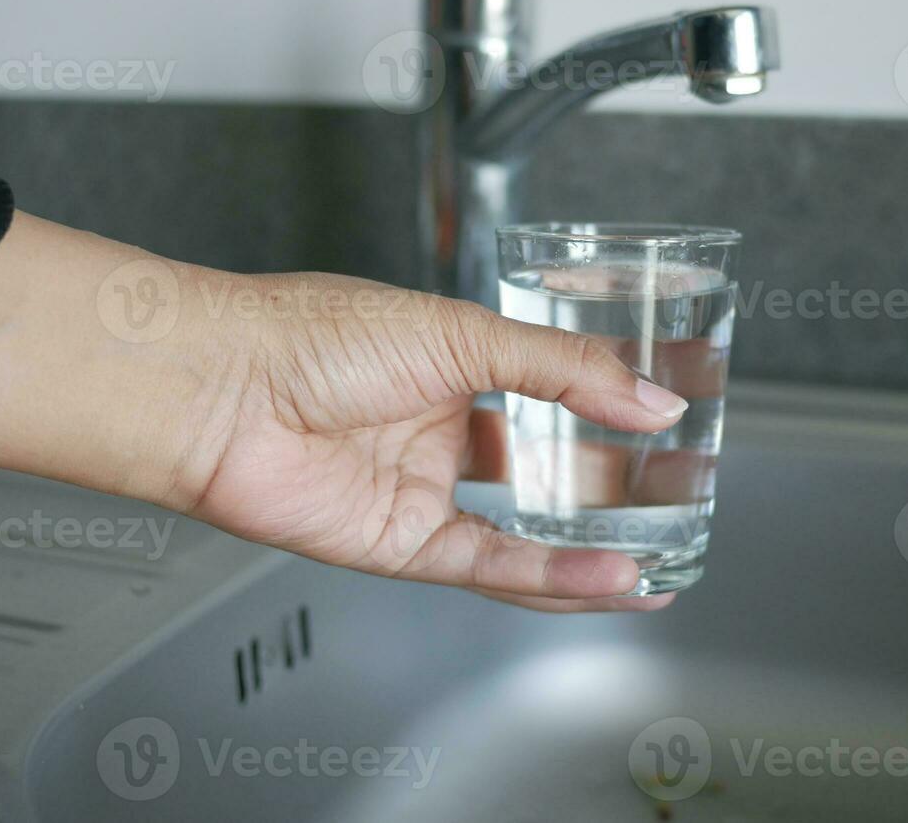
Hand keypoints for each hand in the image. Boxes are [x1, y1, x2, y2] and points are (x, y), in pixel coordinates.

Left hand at [186, 271, 689, 611]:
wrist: (222, 387)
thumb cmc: (311, 334)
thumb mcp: (461, 331)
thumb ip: (562, 367)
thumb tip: (650, 395)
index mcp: (452, 364)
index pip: (553, 389)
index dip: (613, 404)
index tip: (675, 413)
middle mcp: (438, 429)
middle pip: (546, 468)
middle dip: (619, 485)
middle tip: (685, 492)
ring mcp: (421, 490)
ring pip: (525, 531)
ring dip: (595, 547)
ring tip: (666, 554)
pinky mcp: (400, 545)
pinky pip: (489, 569)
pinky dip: (552, 578)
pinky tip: (610, 577)